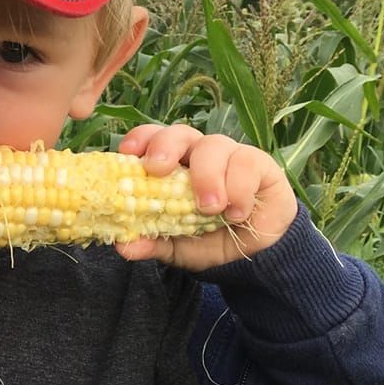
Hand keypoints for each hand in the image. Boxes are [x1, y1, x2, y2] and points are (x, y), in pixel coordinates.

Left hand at [113, 124, 298, 271]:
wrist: (256, 251)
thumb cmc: (210, 239)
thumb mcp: (177, 248)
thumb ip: (152, 244)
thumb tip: (123, 247)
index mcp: (172, 166)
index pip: (152, 139)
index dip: (140, 140)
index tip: (128, 154)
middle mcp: (198, 154)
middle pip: (179, 133)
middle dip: (166, 146)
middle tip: (158, 169)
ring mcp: (230, 155)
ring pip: (214, 145)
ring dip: (207, 175)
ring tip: (209, 207)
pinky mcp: (260, 164)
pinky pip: (247, 163)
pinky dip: (239, 189)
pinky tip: (236, 213)